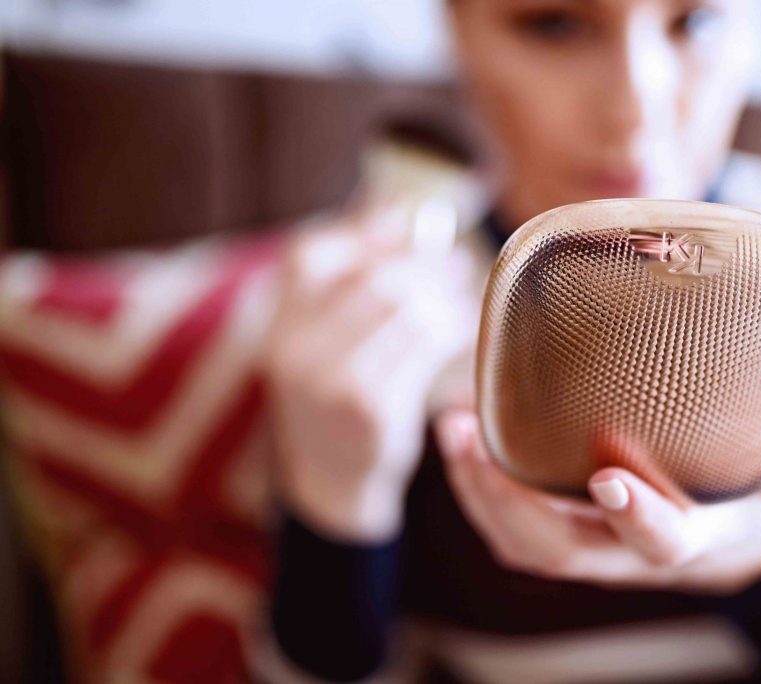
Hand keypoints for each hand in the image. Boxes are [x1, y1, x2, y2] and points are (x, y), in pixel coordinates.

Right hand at [265, 213, 478, 540]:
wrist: (331, 481)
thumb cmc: (337, 400)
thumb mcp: (320, 345)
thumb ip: (347, 291)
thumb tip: (404, 219)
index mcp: (279, 327)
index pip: (306, 256)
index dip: (361, 231)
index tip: (406, 221)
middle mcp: (295, 350)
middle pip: (373, 280)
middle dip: (424, 266)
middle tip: (455, 262)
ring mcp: (330, 381)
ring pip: (405, 312)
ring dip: (444, 298)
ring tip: (460, 295)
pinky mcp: (369, 408)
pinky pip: (424, 348)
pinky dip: (451, 329)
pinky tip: (462, 326)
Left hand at [435, 409, 760, 594]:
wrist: (732, 551)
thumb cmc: (756, 497)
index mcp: (697, 539)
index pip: (663, 543)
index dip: (637, 516)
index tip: (608, 478)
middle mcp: (633, 555)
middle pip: (561, 553)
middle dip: (508, 503)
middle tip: (470, 442)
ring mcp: (595, 552)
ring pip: (525, 547)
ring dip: (479, 495)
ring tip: (450, 431)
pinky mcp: (570, 537)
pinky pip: (515, 532)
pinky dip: (480, 491)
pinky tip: (462, 441)